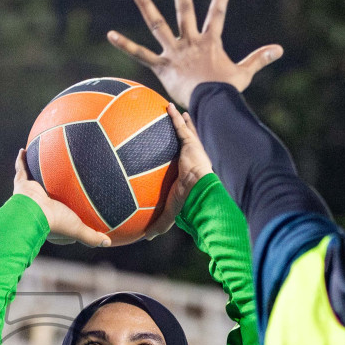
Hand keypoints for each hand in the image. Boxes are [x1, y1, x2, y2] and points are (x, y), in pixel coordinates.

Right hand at [12, 150, 111, 247]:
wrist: (33, 212)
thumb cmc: (55, 221)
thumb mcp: (78, 229)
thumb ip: (91, 236)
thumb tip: (108, 243)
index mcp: (49, 219)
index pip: (59, 217)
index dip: (67, 216)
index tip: (74, 212)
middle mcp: (38, 206)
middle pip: (47, 195)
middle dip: (50, 192)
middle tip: (58, 186)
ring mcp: (30, 194)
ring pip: (33, 180)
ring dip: (35, 173)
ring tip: (41, 163)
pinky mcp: (22, 184)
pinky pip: (22, 169)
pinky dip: (21, 160)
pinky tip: (24, 150)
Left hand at [107, 0, 282, 106]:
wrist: (210, 105)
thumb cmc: (226, 92)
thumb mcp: (244, 73)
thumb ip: (259, 59)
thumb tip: (279, 49)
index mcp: (209, 42)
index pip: (216, 16)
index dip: (220, 1)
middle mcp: (190, 42)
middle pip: (184, 11)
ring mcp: (174, 52)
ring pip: (158, 25)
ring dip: (146, 6)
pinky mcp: (161, 66)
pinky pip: (140, 55)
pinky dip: (125, 45)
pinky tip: (110, 35)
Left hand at [142, 103, 213, 239]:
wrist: (198, 189)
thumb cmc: (187, 201)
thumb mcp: (170, 212)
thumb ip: (159, 223)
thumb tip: (145, 237)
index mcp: (189, 174)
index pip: (183, 164)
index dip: (180, 158)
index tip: (176, 154)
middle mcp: (192, 159)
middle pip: (187, 144)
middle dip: (184, 134)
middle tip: (178, 125)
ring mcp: (193, 150)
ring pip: (185, 132)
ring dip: (179, 121)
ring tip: (172, 110)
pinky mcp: (191, 143)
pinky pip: (180, 126)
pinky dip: (174, 116)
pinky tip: (167, 106)